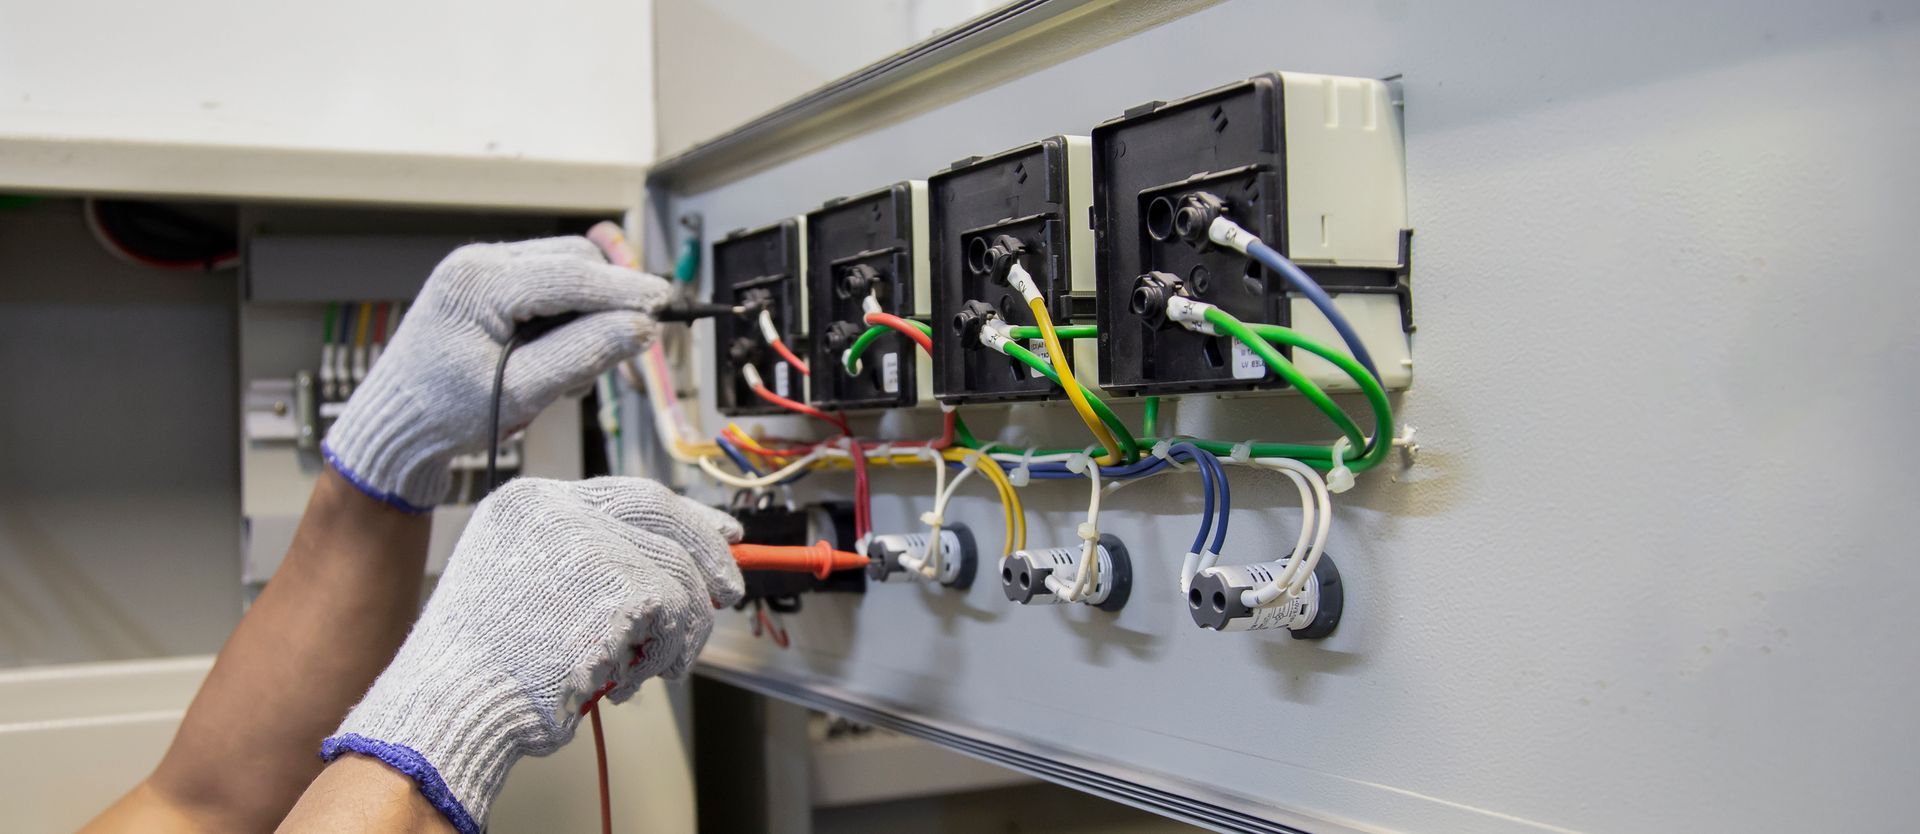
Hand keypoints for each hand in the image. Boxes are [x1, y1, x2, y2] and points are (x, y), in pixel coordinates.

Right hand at [321, 477, 744, 832]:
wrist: (453, 703)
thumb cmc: (485, 669)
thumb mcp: (525, 590)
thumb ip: (589, 567)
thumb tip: (674, 569)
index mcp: (528, 504)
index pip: (626, 495)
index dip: (682, 517)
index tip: (718, 535)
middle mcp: (557, 508)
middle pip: (662, 515)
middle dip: (706, 555)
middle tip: (729, 590)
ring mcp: (587, 541)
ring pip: (677, 574)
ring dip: (679, 632)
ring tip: (651, 667)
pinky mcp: (617, 582)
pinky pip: (677, 614)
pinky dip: (666, 654)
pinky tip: (627, 681)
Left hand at [324, 237, 670, 510]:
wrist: (397, 424)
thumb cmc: (444, 413)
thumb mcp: (521, 391)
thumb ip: (582, 355)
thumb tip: (641, 328)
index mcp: (477, 281)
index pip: (570, 274)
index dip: (624, 289)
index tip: (665, 305)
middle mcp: (479, 263)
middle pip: (573, 261)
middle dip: (607, 300)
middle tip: (627, 347)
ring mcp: (482, 271)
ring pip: (565, 271)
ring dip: (587, 311)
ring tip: (571, 370)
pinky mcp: (489, 287)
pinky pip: (547, 286)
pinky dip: (566, 317)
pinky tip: (553, 357)